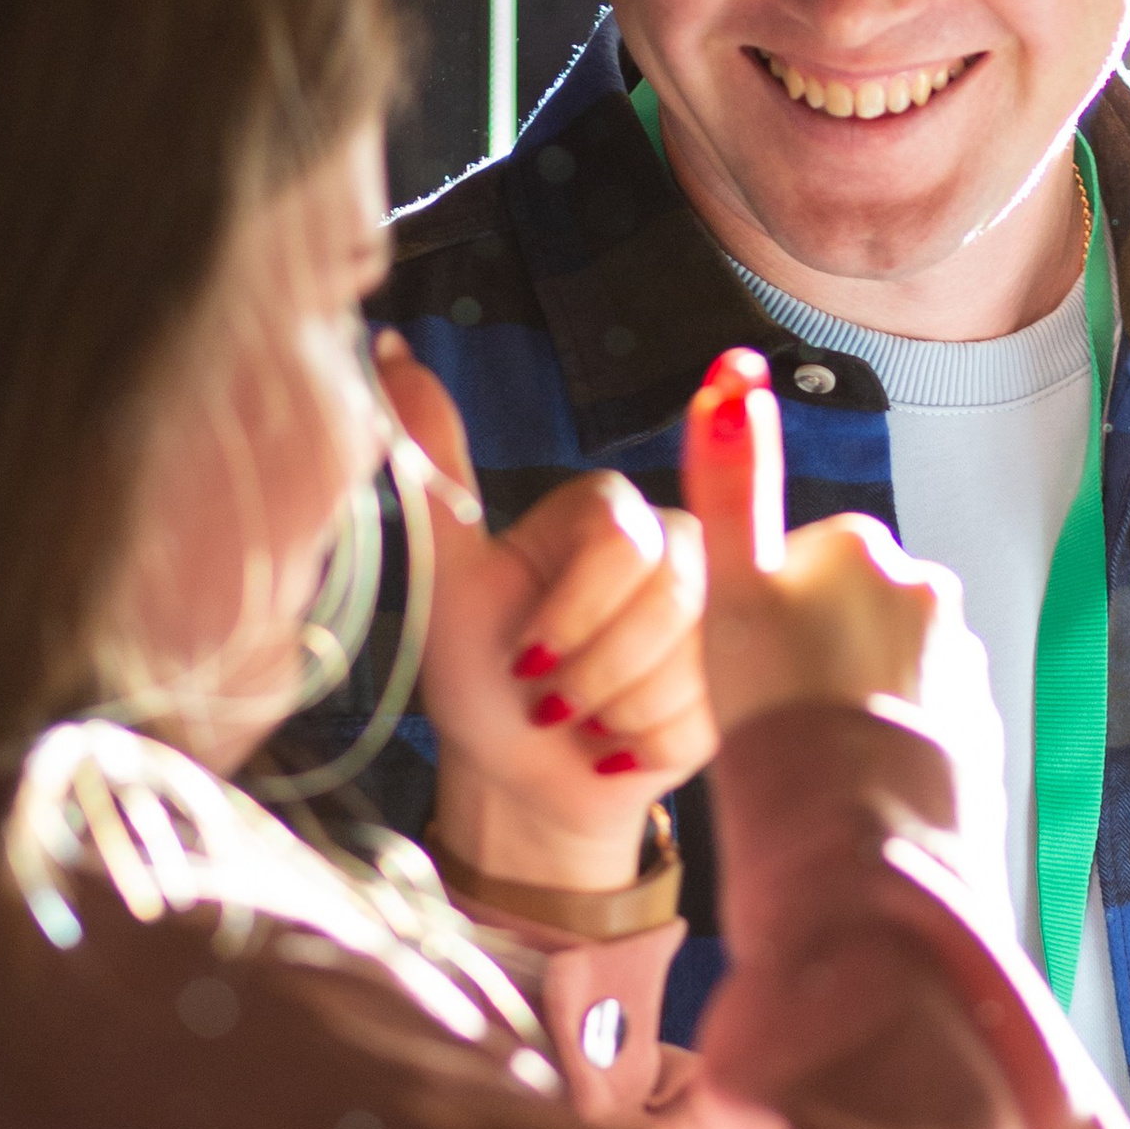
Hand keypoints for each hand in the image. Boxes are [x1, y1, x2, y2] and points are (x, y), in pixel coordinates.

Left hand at [380, 336, 712, 892]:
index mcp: (613, 514)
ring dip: (611, 709)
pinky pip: (706, 711)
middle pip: (668, 597)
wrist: (520, 779)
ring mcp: (717, 618)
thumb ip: (436, 469)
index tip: (524, 650)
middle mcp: (679, 550)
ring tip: (580, 716)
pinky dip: (643, 744)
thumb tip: (389, 349)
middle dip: (591, 667)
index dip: (572, 610)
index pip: (624, 541)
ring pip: (690, 659)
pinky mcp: (741, 682)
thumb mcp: (450, 577)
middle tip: (549, 690)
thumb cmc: (484, 677)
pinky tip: (618, 742)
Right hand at [685, 351, 1005, 892]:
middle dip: (814, 657)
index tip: (749, 667)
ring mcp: (964, 663)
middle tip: (775, 718)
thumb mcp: (731, 591)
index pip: (798, 563)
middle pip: (846, 614)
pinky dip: (889, 753)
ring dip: (852, 707)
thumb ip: (732, 483)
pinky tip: (854, 789)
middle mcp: (930, 591)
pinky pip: (920, 730)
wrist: (856, 844)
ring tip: (814, 762)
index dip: (762, 617)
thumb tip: (733, 373)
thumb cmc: (779, 715)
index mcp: (865, 547)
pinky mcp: (982, 731)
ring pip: (884, 673)